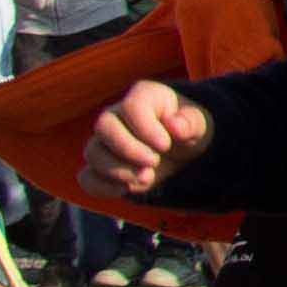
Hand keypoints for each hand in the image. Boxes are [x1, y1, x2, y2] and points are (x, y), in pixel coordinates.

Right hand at [83, 80, 212, 199]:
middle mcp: (116, 116)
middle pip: (104, 127)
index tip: (165, 146)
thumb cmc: (189, 130)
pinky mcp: (99, 167)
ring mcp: (104, 142)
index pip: (131, 106)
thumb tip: (174, 126)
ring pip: (93, 153)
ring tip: (147, 178)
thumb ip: (190, 122)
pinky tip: (127, 189)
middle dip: (128, 150)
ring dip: (118, 170)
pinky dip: (103, 187)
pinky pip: (87, 177)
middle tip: (154, 163)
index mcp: (144, 97)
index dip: (145, 128)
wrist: (182, 151)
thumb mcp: (199, 124)